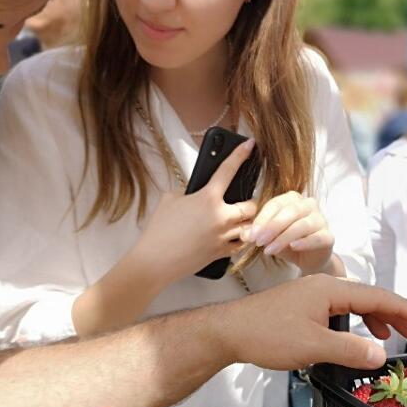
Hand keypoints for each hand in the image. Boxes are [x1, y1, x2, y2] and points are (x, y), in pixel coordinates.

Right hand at [133, 140, 259, 283]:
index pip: (228, 170)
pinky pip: (241, 245)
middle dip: (248, 204)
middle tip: (239, 204)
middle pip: (251, 205)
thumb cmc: (159, 230)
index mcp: (207, 198)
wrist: (154, 261)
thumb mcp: (169, 200)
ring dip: (245, 223)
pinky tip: (231, 237)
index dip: (240, 154)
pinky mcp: (222, 253)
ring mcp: (223, 236)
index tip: (251, 144)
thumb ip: (188, 192)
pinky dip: (239, 240)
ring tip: (236, 222)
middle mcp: (221, 217)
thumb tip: (196, 194)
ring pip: (250, 227)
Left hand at [218, 275, 406, 370]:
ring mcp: (312, 297)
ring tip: (396, 336)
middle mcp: (324, 287)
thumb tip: (381, 355)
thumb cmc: (267, 334)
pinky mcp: (303, 308)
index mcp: (329, 289)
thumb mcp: (313, 346)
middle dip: (395, 314)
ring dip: (376, 319)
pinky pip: (339, 312)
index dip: (402, 308)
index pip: (375, 296)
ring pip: (354, 305)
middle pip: (368, 298)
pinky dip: (356, 323)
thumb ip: (349, 350)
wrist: (229, 331)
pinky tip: (361, 336)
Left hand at [242, 192, 334, 273]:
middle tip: (259, 242)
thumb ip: (257, 233)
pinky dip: (304, 242)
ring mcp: (321, 220)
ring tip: (270, 250)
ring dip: (284, 237)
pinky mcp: (328, 236)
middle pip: (290, 211)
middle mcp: (309, 205)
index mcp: (292, 199)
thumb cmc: (288, 243)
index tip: (251, 235)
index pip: (276, 204)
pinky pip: (317, 237)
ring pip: (302, 225)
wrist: (308, 259)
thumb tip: (244, 234)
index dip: (262, 219)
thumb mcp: (269, 237)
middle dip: (272, 227)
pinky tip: (293, 247)